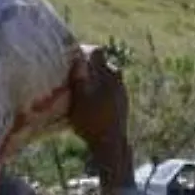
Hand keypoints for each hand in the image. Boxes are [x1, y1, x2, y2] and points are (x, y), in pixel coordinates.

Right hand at [67, 46, 132, 188]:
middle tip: (75, 71)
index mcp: (107, 75)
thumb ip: (78, 79)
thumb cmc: (91, 122)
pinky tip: (93, 100)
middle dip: (89, 64)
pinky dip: (102, 89)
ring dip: (96, 77)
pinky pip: (111, 88)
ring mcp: (122, 91)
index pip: (97, 51)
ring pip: (108, 76)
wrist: (112, 144)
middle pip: (103, 63)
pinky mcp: (123, 102)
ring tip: (83, 86)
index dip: (84, 50)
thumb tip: (77, 57)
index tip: (72, 56)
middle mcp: (117, 79)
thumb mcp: (79, 101)